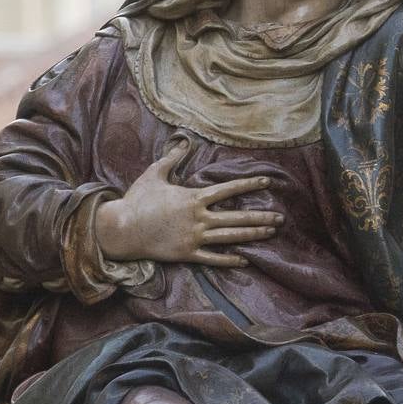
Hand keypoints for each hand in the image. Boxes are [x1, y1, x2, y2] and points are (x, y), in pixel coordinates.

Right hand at [93, 141, 281, 267]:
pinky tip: (245, 260)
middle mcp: (198, 218)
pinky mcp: (187, 254)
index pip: (228, 189)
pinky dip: (229, 260)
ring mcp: (194, 238)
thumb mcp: (154, 174)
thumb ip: (172, 159)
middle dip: (261, 217)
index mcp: (193, 198)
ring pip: (230, 237)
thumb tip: (184, 143)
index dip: (249, 184)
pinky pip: (213, 258)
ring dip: (253, 235)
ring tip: (270, 234)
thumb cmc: (137, 200)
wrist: (122, 229)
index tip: (267, 181)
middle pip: (237, 217)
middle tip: (280, 219)